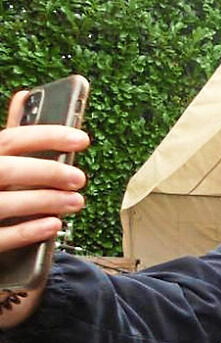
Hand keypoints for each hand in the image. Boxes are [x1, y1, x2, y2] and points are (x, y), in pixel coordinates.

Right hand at [0, 90, 88, 251]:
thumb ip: (10, 137)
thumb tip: (24, 95)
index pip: (11, 139)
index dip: (48, 136)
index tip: (82, 139)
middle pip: (7, 170)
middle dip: (48, 172)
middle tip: (80, 178)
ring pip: (5, 203)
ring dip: (47, 201)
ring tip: (76, 202)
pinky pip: (0, 237)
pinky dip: (29, 231)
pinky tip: (53, 225)